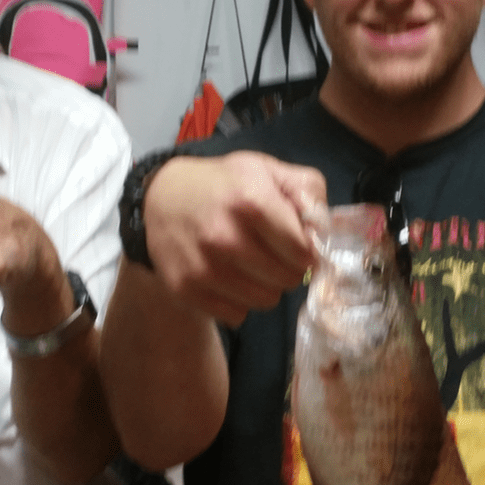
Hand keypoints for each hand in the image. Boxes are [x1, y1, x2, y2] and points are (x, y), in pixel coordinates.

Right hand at [143, 152, 326, 325]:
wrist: (161, 196)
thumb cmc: (223, 183)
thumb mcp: (267, 169)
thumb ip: (307, 191)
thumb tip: (323, 232)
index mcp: (250, 200)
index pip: (303, 251)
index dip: (308, 251)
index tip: (299, 246)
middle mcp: (224, 236)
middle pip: (287, 279)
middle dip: (288, 269)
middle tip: (274, 255)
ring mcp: (203, 265)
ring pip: (265, 301)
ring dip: (266, 287)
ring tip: (251, 265)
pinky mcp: (186, 288)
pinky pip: (236, 315)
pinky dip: (239, 302)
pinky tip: (229, 278)